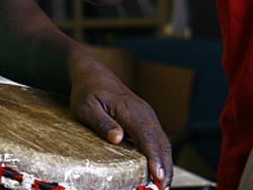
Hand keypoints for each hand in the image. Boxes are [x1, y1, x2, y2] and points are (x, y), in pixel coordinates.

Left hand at [68, 53, 172, 186]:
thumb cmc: (88, 91)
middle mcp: (144, 113)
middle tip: (163, 188)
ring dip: (166, 163)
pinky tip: (159, 169)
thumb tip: (118, 138)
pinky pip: (158, 139)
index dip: (154, 158)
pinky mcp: (145, 120)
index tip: (158, 175)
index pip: (148, 137)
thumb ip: (102, 123)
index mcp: (131, 111)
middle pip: (161, 142)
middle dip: (165, 166)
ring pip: (163, 141)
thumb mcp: (86, 107)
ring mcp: (147, 116)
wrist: (94, 74)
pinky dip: (162, 155)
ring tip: (164, 185)